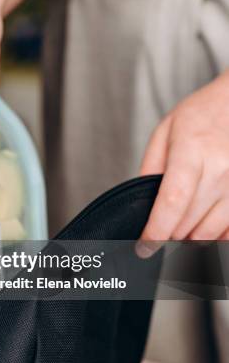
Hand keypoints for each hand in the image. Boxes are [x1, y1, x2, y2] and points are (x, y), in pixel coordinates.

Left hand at [137, 70, 228, 256]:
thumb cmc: (201, 115)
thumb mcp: (164, 133)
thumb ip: (150, 169)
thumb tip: (142, 205)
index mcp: (191, 152)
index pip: (172, 202)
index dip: (156, 231)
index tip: (144, 247)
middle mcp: (220, 170)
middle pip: (188, 222)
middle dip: (168, 236)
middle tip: (159, 234)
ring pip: (211, 232)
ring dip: (190, 239)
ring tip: (179, 229)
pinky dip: (215, 238)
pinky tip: (203, 229)